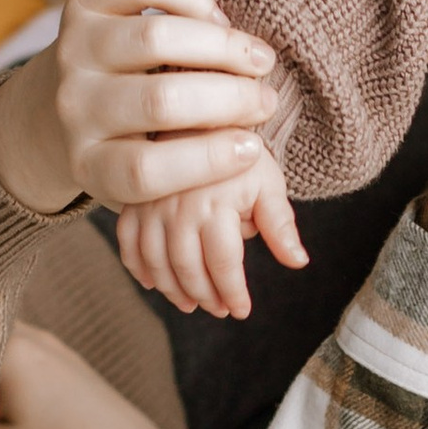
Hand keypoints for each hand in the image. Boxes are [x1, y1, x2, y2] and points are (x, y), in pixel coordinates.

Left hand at [0, 0, 282, 222]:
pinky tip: (216, 17)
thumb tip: (255, 156)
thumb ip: (191, 172)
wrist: (52, 108)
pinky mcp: (81, 4)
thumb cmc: (127, 147)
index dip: (204, 161)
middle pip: (157, 102)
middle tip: (267, 101)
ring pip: (154, 38)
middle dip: (229, 99)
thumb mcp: (145, 181)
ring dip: (221, 47)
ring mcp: (73, 50)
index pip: (142, 170)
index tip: (252, 149)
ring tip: (257, 58)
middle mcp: (75, 107)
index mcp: (89, 163)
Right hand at [113, 151, 303, 320]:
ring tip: (191, 304)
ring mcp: (151, 206)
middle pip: (188, 268)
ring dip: (173, 290)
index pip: (224, 262)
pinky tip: (154, 283)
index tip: (242, 310)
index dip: (233, 292)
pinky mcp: (133, 203)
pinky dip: (139, 268)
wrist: (202, 118)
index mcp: (215, 203)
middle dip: (206, 296)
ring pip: (157, 262)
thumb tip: (298, 261)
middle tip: (219, 309)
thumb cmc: (241, 154)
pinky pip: (128, 244)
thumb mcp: (268, 183)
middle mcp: (178, 207)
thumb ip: (280, 224)